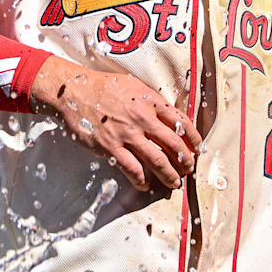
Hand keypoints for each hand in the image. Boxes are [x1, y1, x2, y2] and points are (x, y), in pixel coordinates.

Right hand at [29, 57, 201, 191]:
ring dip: (170, 175)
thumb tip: (168, 117)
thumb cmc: (102, 86)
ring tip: (174, 183)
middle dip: (185, 161)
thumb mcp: (132, 86)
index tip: (197, 148)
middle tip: (189, 170)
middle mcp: (142, 118)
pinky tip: (145, 185)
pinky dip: (141, 180)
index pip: (181, 121)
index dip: (193, 138)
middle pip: (174, 144)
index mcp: (150, 101)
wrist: (73, 92)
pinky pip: (132, 169)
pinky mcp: (111, 148)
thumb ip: (151, 101)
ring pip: (157, 161)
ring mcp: (127, 134)